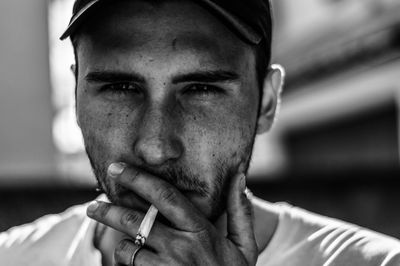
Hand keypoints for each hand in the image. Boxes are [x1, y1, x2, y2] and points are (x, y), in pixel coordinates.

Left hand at [87, 163, 257, 265]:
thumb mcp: (245, 248)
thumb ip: (240, 213)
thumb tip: (240, 177)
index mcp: (200, 232)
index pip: (165, 196)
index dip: (138, 178)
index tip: (117, 168)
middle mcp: (179, 249)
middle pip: (134, 221)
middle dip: (108, 210)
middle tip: (93, 206)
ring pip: (126, 249)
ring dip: (123, 245)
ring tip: (127, 245)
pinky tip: (135, 264)